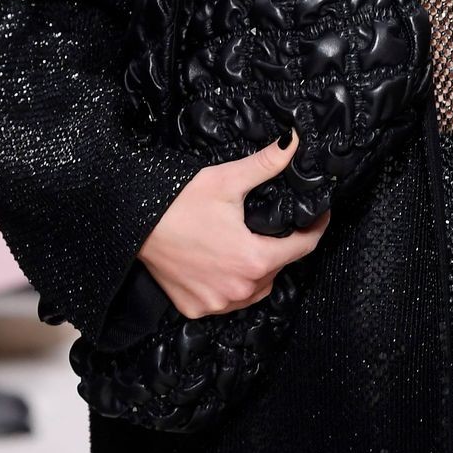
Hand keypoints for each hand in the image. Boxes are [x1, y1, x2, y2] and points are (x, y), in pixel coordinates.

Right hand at [138, 129, 331, 319]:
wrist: (133, 225)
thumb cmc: (178, 203)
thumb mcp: (226, 180)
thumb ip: (266, 165)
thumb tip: (294, 143)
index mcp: (253, 259)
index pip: (303, 248)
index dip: (315, 229)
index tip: (319, 215)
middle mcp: (239, 289)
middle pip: (279, 269)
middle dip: (282, 248)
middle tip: (274, 226)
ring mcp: (217, 303)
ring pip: (256, 289)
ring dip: (258, 271)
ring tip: (249, 246)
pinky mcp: (197, 309)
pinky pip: (228, 301)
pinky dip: (231, 287)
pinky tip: (223, 266)